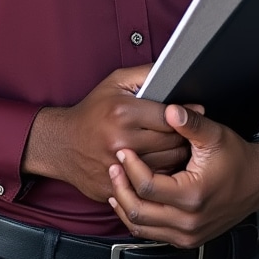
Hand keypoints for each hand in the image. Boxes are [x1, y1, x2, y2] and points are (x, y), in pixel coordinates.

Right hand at [22, 66, 192, 202]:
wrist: (62, 144)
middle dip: (184, 136)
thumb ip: (146, 74)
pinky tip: (159, 162)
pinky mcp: (117, 187)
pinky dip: (162, 175)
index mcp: (123, 112)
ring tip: (175, 145)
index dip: (186, 114)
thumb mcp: (115, 82)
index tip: (197, 111)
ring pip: (167, 165)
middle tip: (187, 130)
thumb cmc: (93, 111)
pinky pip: (153, 183)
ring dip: (176, 156)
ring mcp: (119, 167)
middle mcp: (121, 140)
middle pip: (172, 142)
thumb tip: (174, 72)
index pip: (169, 117)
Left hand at [107, 104, 258, 246]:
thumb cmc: (237, 158)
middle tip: (113, 166)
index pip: (148, 187)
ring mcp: (188, 235)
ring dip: (124, 205)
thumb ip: (190, 123)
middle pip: (138, 212)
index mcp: (194, 196)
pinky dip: (137, 218)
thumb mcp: (215, 135)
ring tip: (116, 181)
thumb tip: (170, 111)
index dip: (132, 167)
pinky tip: (129, 199)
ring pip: (141, 227)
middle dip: (121, 187)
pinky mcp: (188, 239)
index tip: (124, 151)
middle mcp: (190, 221)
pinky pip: (152, 234)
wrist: (258, 182)